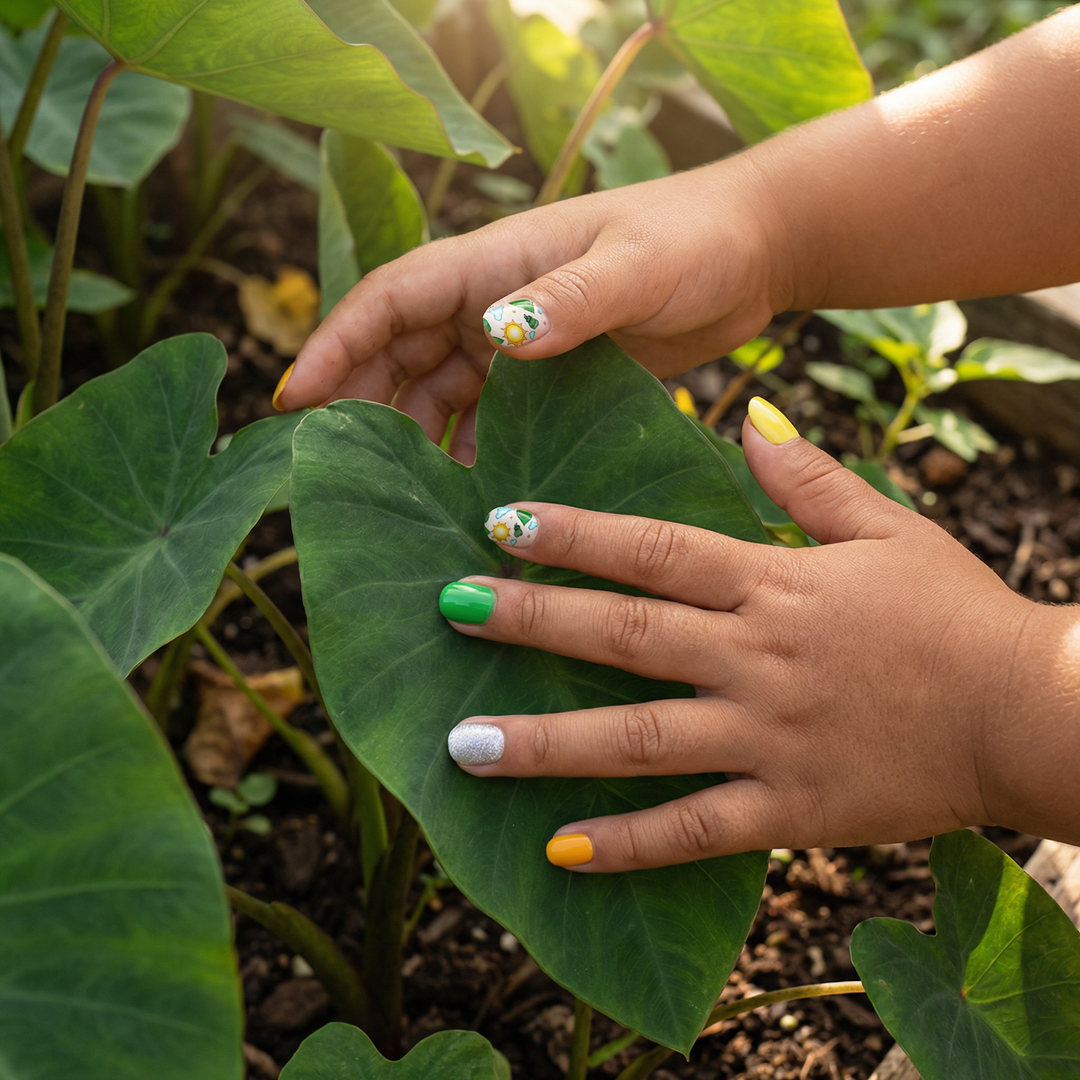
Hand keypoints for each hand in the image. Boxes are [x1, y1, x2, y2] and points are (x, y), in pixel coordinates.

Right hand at [274, 162, 782, 460]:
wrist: (751, 254)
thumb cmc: (695, 240)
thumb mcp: (635, 266)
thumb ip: (572, 298)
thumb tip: (501, 333)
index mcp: (495, 261)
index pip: (392, 298)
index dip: (337, 344)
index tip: (296, 400)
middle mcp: (493, 301)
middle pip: (399, 352)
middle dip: (361, 403)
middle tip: (332, 467)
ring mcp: (518, 343)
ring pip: (437, 391)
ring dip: (411, 437)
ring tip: (392, 497)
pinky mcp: (548, 379)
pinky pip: (486, 419)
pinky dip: (466, 452)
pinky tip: (462, 497)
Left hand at [439, 409, 1079, 870]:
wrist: (1031, 711)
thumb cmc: (956, 613)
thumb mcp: (890, 528)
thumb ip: (810, 478)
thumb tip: (748, 416)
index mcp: (775, 582)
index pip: (654, 549)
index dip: (574, 533)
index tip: (501, 521)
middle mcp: (757, 655)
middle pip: (624, 633)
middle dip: (532, 619)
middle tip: (449, 609)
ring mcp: (768, 735)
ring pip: (639, 738)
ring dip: (546, 742)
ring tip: (463, 745)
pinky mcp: (790, 807)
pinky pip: (696, 829)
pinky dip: (627, 844)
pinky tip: (557, 852)